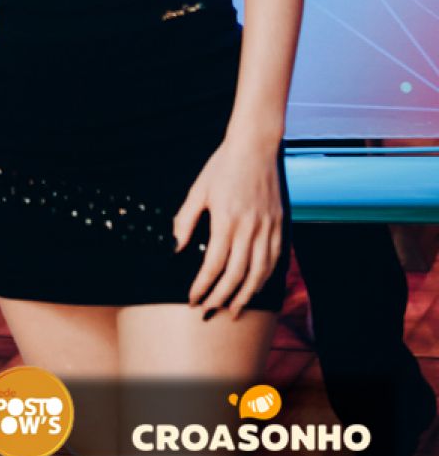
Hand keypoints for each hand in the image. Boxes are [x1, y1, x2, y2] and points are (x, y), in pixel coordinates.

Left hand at [171, 137, 282, 319]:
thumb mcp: (198, 190)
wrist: (255, 145)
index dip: (202, 287)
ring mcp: (267, 227)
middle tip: (208, 310)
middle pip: (236, 275)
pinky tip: (255, 286)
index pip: (214, 265)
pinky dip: (265, 278)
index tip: (192, 299)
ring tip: (233, 309)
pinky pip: (275, 260)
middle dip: (221, 298)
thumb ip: (185, 220)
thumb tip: (175, 247)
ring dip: (246, 295)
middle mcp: (249, 227)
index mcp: (226, 220)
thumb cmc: (223, 166)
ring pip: (259, 273)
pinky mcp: (279, 224)